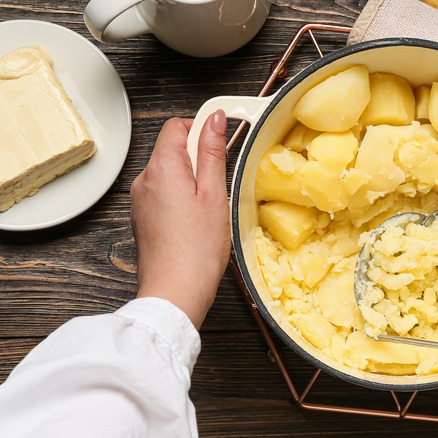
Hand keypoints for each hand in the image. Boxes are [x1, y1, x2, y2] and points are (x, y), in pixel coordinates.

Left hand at [130, 111, 229, 328]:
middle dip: (198, 157)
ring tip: (210, 206)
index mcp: (162, 168)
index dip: (201, 127)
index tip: (222, 138)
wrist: (174, 292)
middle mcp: (144, 180)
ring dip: (191, 179)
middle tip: (220, 183)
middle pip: (172, 149)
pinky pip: (164, 193)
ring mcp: (141, 200)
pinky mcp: (143, 218)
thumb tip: (214, 120)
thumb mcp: (215, 194)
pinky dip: (182, 197)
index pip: (176, 126)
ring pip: (170, 173)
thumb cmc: (197, 249)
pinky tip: (197, 219)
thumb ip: (213, 152)